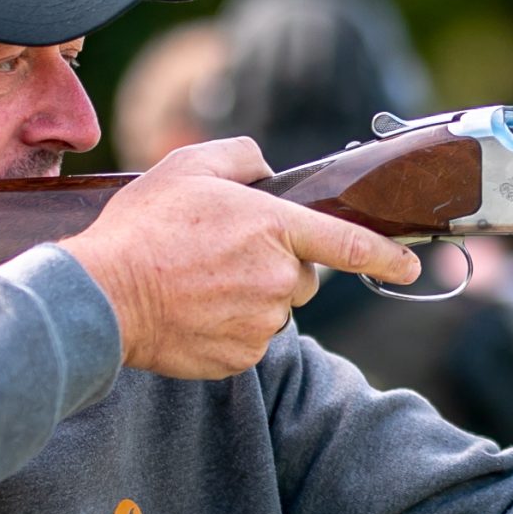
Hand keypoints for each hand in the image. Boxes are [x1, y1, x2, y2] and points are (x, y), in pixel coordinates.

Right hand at [65, 137, 420, 377]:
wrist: (101, 296)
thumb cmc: (144, 227)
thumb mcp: (190, 165)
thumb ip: (243, 157)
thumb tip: (269, 169)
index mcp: (275, 227)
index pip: (348, 243)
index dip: (386, 256)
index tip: (411, 266)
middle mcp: (277, 278)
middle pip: (304, 276)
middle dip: (277, 266)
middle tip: (224, 256)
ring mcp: (260, 322)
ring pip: (276, 309)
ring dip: (253, 298)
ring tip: (201, 283)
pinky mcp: (240, 356)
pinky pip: (251, 340)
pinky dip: (231, 328)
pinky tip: (196, 311)